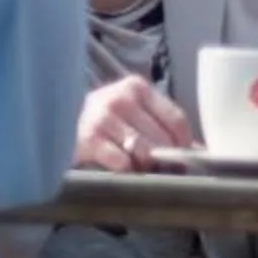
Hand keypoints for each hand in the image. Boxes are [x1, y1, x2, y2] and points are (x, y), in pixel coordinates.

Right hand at [73, 76, 193, 172]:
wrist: (55, 122)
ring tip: (141, 167)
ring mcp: (102, 118)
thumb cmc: (104, 120)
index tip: (185, 157)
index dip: (185, 143)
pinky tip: (122, 169)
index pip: (176, 118)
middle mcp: (119, 98)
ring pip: (144, 151)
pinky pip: (122, 163)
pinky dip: (127, 171)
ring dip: (147, 166)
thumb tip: (202, 151)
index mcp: (136, 87)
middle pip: (162, 138)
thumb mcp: (134, 112)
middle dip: (167, 158)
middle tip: (163, 168)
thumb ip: (164, 125)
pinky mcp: (87, 140)